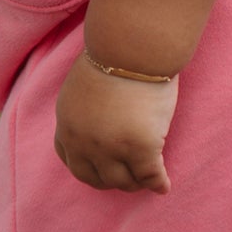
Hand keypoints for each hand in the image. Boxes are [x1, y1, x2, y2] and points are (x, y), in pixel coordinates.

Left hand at [54, 53, 177, 193]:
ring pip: (123, 181)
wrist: (131, 47)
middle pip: (95, 177)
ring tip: (147, 179)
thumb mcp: (84, 83)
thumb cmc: (113, 53)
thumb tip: (100, 114)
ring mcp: (111, 149)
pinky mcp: (140, 149)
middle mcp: (84, 142)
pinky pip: (150, 176)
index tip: (101, 167)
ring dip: (135, 183)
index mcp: (67, 124)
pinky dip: (158, 183)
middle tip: (127, 177)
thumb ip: (86, 106)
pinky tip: (164, 185)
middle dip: (111, 179)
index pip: (70, 159)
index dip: (88, 167)